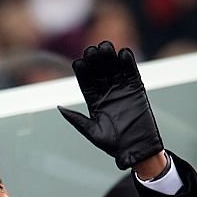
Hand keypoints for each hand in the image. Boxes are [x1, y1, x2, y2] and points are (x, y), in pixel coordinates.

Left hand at [57, 40, 163, 169]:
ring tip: (105, 46)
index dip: (83, 72)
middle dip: (95, 61)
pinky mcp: (137, 90)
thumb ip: (77, 119)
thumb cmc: (113, 145)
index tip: (79, 62)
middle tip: (91, 50)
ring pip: (114, 69)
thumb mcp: (92, 132)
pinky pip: (132, 73)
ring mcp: (122, 90)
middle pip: (99, 72)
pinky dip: (128, 63)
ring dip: (110, 58)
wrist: (137, 149)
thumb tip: (60, 107)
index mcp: (94, 102)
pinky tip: (123, 53)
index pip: (86, 83)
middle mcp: (106, 93)